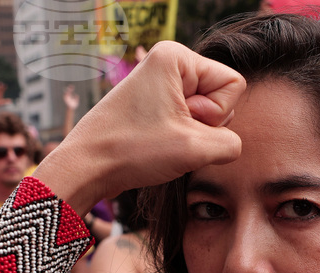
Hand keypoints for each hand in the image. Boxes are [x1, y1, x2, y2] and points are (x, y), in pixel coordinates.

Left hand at [37, 41, 244, 211]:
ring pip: (203, 115)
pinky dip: (178, 141)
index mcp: (175, 56)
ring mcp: (157, 86)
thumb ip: (230, 143)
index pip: (233, 84)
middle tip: (167, 134)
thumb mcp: (195, 148)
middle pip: (219, 97)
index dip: (215, 113)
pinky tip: (154, 148)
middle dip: (202, 125)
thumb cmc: (131, 151)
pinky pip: (185, 123)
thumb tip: (227, 144)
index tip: (182, 122)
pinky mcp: (151, 107)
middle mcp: (165, 64)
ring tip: (159, 142)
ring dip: (190, 137)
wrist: (85, 168)